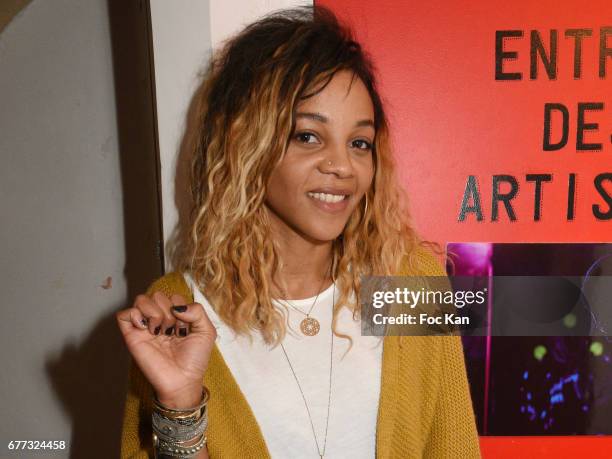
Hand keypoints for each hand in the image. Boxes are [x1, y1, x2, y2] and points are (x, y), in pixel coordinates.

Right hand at [116, 292, 216, 407]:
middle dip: (169, 311)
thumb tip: (176, 307)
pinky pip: (124, 314)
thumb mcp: (207, 331)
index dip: (182, 309)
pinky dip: (134, 316)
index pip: (174, 296)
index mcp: (176, 316)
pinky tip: (147, 329)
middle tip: (173, 331)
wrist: (182, 380)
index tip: (186, 329)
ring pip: (141, 299)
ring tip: (161, 331)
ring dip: (154, 313)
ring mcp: (145, 327)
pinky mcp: (131, 336)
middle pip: (158, 295)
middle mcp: (159, 319)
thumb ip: (198, 311)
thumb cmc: (194, 359)